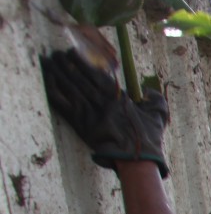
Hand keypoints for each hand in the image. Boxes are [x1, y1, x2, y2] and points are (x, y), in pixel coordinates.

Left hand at [40, 49, 170, 176]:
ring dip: (58, 73)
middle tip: (57, 54)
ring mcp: (90, 114)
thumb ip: (154, 98)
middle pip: (80, 78)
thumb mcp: (159, 115)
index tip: (73, 53)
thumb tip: (146, 89)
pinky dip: (55, 91)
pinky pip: (64, 105)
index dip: (83, 62)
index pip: (97, 74)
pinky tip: (48, 81)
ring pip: (70, 88)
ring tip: (49, 62)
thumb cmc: (148, 139)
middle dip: (67, 64)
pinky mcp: (81, 125)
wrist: (137, 160)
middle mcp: (102, 102)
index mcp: (119, 97)